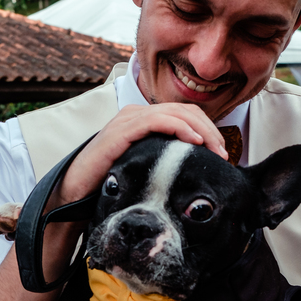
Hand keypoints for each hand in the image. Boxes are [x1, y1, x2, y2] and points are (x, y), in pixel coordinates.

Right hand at [55, 104, 227, 204]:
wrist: (76, 189)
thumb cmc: (108, 180)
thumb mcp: (143, 166)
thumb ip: (162, 160)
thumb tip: (192, 169)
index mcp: (142, 119)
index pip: (184, 114)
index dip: (208, 129)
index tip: (221, 152)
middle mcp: (136, 114)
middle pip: (185, 111)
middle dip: (210, 130)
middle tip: (224, 153)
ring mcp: (129, 119)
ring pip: (176, 112)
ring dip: (201, 130)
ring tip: (215, 150)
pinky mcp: (123, 129)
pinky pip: (158, 120)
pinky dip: (180, 128)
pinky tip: (194, 142)